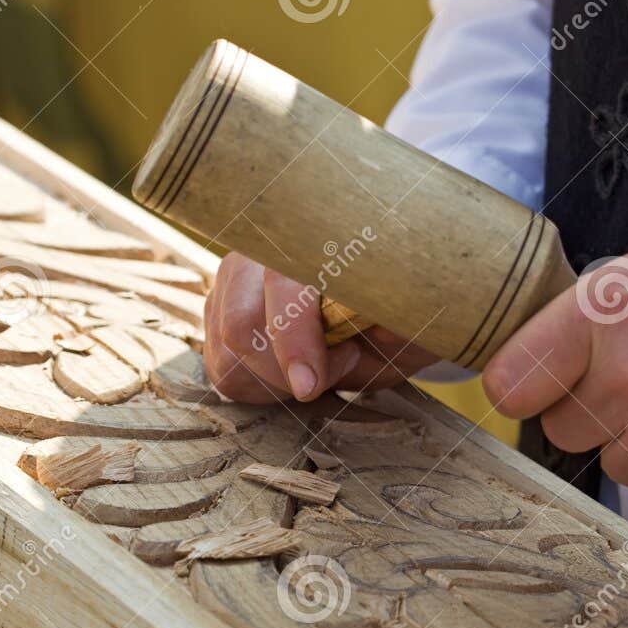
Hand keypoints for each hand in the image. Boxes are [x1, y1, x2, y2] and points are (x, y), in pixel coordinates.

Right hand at [203, 252, 435, 402]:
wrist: (379, 314)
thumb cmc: (392, 312)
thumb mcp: (409, 319)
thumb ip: (397, 320)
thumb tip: (385, 327)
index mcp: (308, 241)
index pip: (282, 286)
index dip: (293, 339)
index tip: (309, 385)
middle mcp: (259, 254)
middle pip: (241, 325)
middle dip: (283, 371)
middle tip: (336, 370)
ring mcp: (232, 283)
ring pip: (227, 352)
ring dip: (275, 381)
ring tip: (321, 367)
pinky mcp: (218, 314)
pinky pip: (221, 368)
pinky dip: (259, 386)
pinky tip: (294, 372)